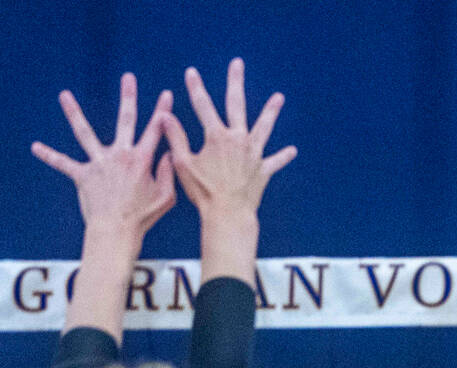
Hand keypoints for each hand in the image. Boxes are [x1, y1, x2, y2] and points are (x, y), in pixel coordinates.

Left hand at [32, 72, 175, 246]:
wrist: (116, 231)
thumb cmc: (141, 218)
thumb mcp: (166, 198)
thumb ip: (169, 174)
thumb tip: (169, 155)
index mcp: (141, 161)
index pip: (155, 132)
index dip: (163, 113)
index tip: (167, 95)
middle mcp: (119, 156)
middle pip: (126, 120)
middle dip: (129, 98)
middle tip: (129, 78)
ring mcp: (99, 163)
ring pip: (84, 133)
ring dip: (74, 112)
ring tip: (64, 95)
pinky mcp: (83, 176)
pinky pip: (63, 164)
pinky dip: (49, 156)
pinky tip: (35, 147)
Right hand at [161, 59, 296, 221]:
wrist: (228, 215)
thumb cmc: (204, 193)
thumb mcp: (184, 164)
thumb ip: (176, 138)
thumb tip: (164, 115)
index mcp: (217, 136)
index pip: (203, 105)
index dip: (196, 88)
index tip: (191, 72)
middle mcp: (238, 139)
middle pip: (236, 104)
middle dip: (235, 82)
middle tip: (237, 64)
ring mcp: (253, 154)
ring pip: (263, 127)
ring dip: (271, 111)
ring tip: (279, 98)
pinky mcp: (263, 170)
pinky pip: (275, 161)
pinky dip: (283, 156)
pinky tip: (292, 150)